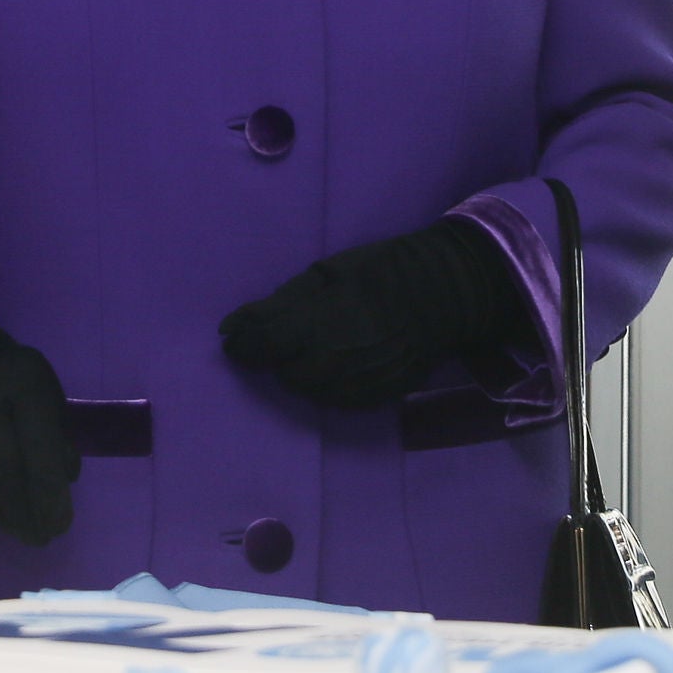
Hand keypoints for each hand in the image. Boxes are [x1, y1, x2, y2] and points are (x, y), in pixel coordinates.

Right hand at [0, 287, 78, 545]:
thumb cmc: (13, 379)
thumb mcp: (47, 392)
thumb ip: (57, 434)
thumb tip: (64, 481)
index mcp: (24, 380)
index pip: (37, 441)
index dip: (48, 488)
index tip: (61, 523)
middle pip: (0, 462)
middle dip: (23, 508)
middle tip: (41, 537)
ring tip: (21, 532)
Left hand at [219, 222, 523, 408]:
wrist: (442, 295)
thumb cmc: (379, 273)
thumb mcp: (324, 274)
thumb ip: (277, 305)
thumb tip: (231, 328)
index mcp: (317, 322)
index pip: (260, 346)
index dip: (242, 344)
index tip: (234, 338)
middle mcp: (332, 361)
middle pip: (282, 373)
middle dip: (277, 356)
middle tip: (287, 336)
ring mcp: (354, 384)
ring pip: (307, 390)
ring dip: (302, 370)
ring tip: (318, 345)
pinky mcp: (372, 398)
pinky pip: (334, 399)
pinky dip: (327, 383)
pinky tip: (338, 360)